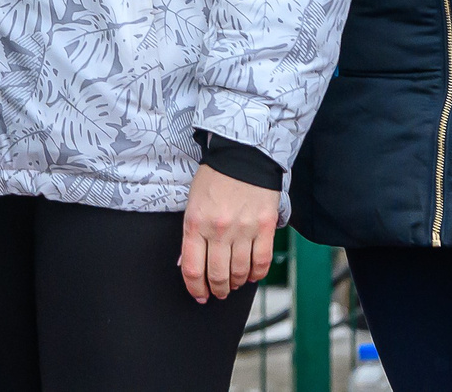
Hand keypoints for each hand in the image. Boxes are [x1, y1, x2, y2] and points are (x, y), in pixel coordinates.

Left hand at [179, 164, 276, 303]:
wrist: (243, 155)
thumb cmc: (214, 178)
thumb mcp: (193, 203)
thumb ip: (191, 234)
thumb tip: (187, 263)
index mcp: (195, 223)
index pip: (192, 268)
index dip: (195, 288)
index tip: (199, 295)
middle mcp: (219, 230)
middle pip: (217, 275)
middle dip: (217, 290)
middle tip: (218, 293)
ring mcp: (244, 229)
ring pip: (239, 272)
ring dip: (235, 284)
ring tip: (233, 284)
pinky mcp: (265, 227)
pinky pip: (262, 261)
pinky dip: (256, 274)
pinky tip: (251, 275)